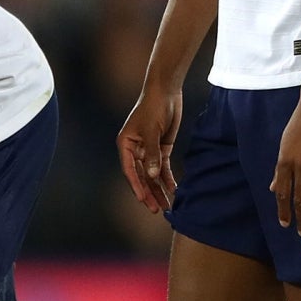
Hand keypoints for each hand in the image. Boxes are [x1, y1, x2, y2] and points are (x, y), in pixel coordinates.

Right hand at [117, 85, 184, 214]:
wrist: (167, 90)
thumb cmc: (153, 107)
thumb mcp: (152, 131)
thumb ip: (152, 154)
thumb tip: (152, 175)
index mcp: (126, 144)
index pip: (130, 170)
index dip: (136, 186)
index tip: (143, 200)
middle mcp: (135, 149)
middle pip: (142, 175)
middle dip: (150, 192)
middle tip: (157, 209)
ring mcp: (148, 149)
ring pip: (153, 174)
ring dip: (159, 189)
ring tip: (167, 206)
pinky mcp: (161, 147)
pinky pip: (163, 167)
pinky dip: (168, 178)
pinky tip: (174, 190)